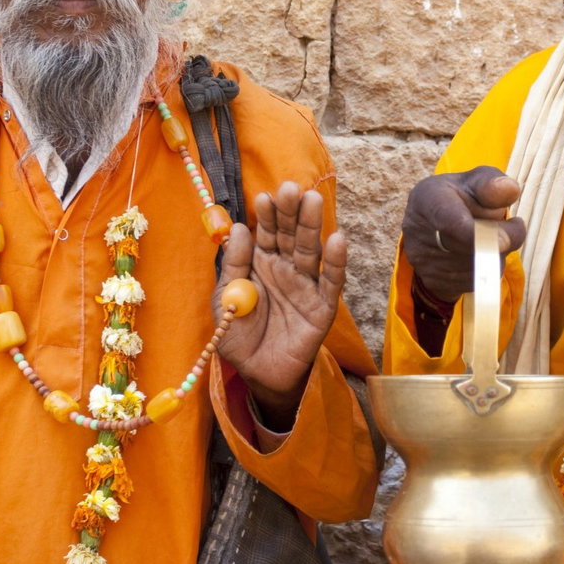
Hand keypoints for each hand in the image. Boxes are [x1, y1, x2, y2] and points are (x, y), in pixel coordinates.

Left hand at [216, 181, 346, 423]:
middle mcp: (285, 269)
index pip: (266, 233)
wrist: (259, 375)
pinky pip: (331, 282)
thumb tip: (238, 228)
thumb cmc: (239, 337)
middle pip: (290, 235)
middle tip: (290, 188)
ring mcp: (306, 286)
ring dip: (312, 226)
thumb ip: (234, 266)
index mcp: (260, 264)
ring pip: (311, 250)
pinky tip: (337, 240)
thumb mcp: (226, 301)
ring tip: (312, 201)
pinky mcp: (323, 307)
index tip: (263, 198)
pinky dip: (336, 262)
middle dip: (290, 212)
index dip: (266, 216)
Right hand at [400, 167, 525, 306]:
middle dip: (502, 237)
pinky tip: (480, 253)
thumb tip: (511, 189)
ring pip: (479, 267)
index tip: (506, 241)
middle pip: (471, 247)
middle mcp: (418, 231)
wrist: (435, 224)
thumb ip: (493, 183)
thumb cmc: (461, 196)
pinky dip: (486, 269)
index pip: (449, 221)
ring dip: (496, 253)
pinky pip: (475, 282)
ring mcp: (423, 261)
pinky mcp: (434, 282)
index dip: (476, 234)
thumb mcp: (475, 181)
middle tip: (513, 225)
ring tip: (489, 236)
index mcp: (428, 198)